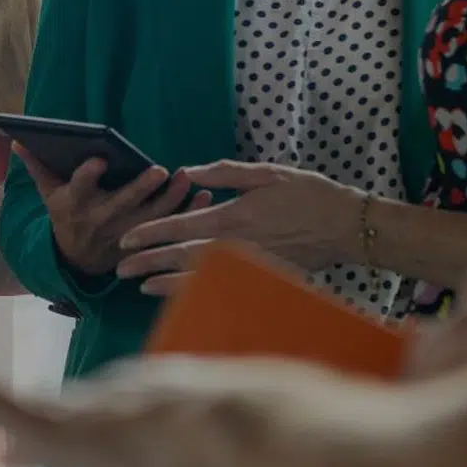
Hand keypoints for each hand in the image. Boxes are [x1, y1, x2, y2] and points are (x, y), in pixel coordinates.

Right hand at [13, 144, 211, 277]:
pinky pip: (171, 228)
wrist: (78, 261)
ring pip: (152, 218)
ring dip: (171, 199)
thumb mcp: (49, 194)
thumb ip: (38, 166)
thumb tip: (18, 140)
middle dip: (141, 188)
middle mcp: (100, 221)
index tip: (99, 160)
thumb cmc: (66, 216)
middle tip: (159, 169)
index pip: (79, 188)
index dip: (88, 176)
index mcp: (74, 205)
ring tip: (184, 177)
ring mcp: (125, 235)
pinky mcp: (146, 243)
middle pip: (122, 204)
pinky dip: (189, 212)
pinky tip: (203, 196)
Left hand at [116, 160, 360, 293]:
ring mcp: (248, 268)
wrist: (346, 226)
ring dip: (166, 283)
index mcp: (233, 217)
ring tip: (142, 286)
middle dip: (148, 262)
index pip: (180, 227)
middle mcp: (235, 246)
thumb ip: (223, 174)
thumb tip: (188, 171)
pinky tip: (182, 295)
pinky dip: (198, 293)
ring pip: (198, 279)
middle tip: (120, 269)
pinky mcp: (261, 280)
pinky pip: (221, 288)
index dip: (150, 233)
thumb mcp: (264, 173)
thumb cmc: (307, 193)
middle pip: (182, 258)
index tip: (126, 239)